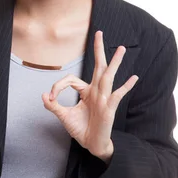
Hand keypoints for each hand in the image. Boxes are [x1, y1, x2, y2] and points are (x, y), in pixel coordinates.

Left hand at [42, 31, 138, 161]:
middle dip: (98, 50)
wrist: (92, 144)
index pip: (71, 79)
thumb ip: (53, 106)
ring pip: (108, 77)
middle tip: (99, 32)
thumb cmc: (81, 129)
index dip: (57, 86)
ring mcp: (104, 99)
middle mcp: (97, 91)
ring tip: (121, 48)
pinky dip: (125, 87)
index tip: (50, 97)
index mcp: (87, 91)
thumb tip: (43, 96)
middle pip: (98, 67)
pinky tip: (134, 78)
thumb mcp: (63, 116)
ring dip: (115, 63)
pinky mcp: (109, 109)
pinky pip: (117, 95)